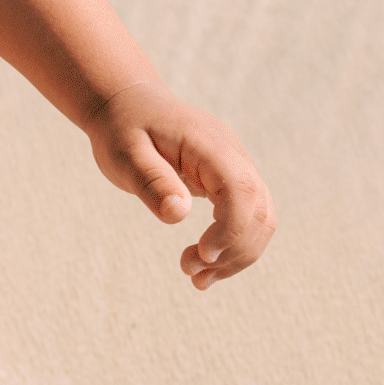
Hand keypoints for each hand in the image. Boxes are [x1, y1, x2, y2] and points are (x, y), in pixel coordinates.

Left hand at [84, 82, 275, 288]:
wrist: (129, 105)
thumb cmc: (124, 128)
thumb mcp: (125, 154)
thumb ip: (151, 181)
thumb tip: (177, 215)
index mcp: (210, 146)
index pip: (241, 190)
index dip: (231, 228)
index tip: (203, 255)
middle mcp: (232, 156)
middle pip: (259, 211)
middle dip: (233, 251)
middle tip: (191, 273)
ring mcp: (235, 168)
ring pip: (260, 219)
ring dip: (236, 255)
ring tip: (198, 279)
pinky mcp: (228, 181)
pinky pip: (246, 217)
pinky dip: (232, 245)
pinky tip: (205, 263)